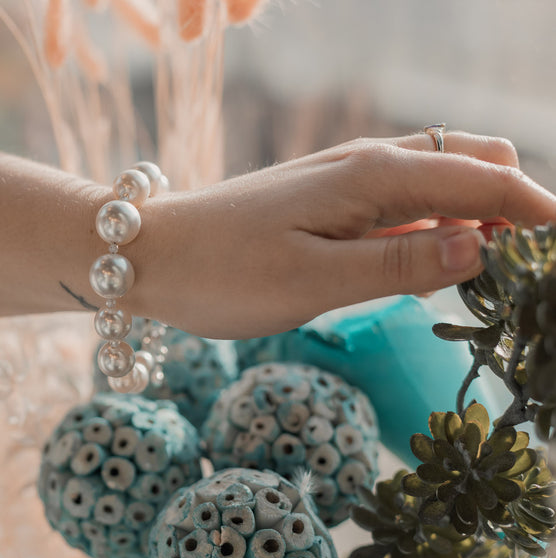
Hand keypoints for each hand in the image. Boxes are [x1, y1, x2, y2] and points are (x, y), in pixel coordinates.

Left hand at [127, 132, 555, 338]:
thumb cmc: (225, 273)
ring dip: (473, 214)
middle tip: (521, 269)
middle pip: (469, 164)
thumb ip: (400, 265)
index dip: (533, 212)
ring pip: (436, 180)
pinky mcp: (327, 201)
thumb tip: (481, 246)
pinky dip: (432, 223)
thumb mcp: (315, 281)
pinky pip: (400, 201)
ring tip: (490, 270)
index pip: (482, 180)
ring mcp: (345, 180)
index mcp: (373, 176)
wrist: (151, 254)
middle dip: (509, 205)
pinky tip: (431, 261)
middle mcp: (366, 165)